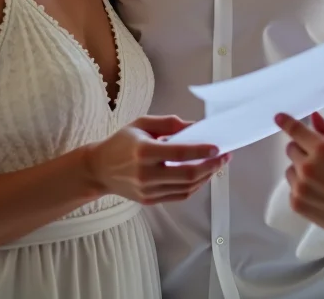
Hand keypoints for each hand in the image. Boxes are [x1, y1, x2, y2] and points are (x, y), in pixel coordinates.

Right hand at [86, 115, 228, 204]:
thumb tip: (196, 127)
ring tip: (216, 165)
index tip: (218, 148)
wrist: (99, 169)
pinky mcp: (149, 200)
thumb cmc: (121, 142)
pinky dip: (194, 186)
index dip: (202, 152)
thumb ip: (169, 123)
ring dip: (206, 177)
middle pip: (187, 175)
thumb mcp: (142, 124)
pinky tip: (202, 175)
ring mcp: (147, 190)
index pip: (179, 154)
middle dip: (211, 166)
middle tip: (225, 157)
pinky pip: (179, 195)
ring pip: (186, 188)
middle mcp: (145, 174)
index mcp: (143, 151)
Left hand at [276, 111, 323, 250]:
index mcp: (323, 150)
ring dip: (301, 169)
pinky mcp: (296, 203)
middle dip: (303, 150)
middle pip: (291, 148)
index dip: (286, 122)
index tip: (279, 117)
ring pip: (291, 168)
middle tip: (321, 161)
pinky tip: (321, 194)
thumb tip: (313, 117)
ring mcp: (300, 186)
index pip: (296, 131)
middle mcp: (307, 166)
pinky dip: (302, 188)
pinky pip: (292, 187)